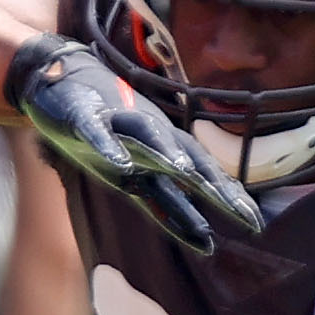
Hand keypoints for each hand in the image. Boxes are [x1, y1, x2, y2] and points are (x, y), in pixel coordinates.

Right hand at [5, 36, 261, 253]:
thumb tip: (203, 236)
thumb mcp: (135, 171)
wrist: (59, 78)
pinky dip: (108, 147)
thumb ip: (165, 199)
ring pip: (148, 137)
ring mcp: (118, 123)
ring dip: (165, 153)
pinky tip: (119, 163)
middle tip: (238, 209)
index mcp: (161, 152)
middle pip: (187, 160)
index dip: (226, 198)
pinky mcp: (83, 116)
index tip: (255, 224)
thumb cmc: (104, 130)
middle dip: (212, 185)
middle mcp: (149, 136)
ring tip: (185, 172)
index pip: (202, 177)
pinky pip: (98, 132)